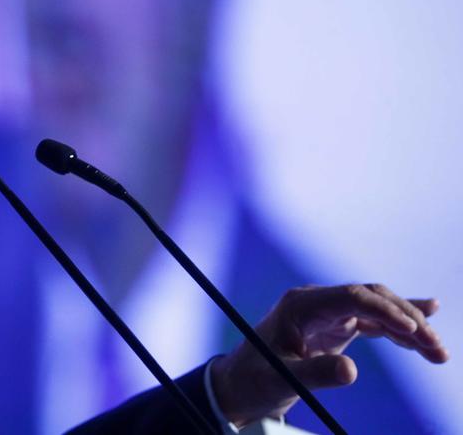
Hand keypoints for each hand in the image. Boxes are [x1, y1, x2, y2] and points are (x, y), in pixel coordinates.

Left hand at [210, 283, 448, 426]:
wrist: (241, 384)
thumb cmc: (256, 379)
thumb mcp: (282, 379)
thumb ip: (316, 373)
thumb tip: (352, 371)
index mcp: (301, 305)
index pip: (352, 296)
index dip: (385, 310)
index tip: (412, 330)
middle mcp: (317, 302)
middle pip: (371, 298)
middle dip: (406, 318)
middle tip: (435, 347)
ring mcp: (329, 313)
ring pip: (378, 309)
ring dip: (409, 327)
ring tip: (439, 352)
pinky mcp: (336, 328)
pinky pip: (374, 322)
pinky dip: (399, 329)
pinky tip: (424, 329)